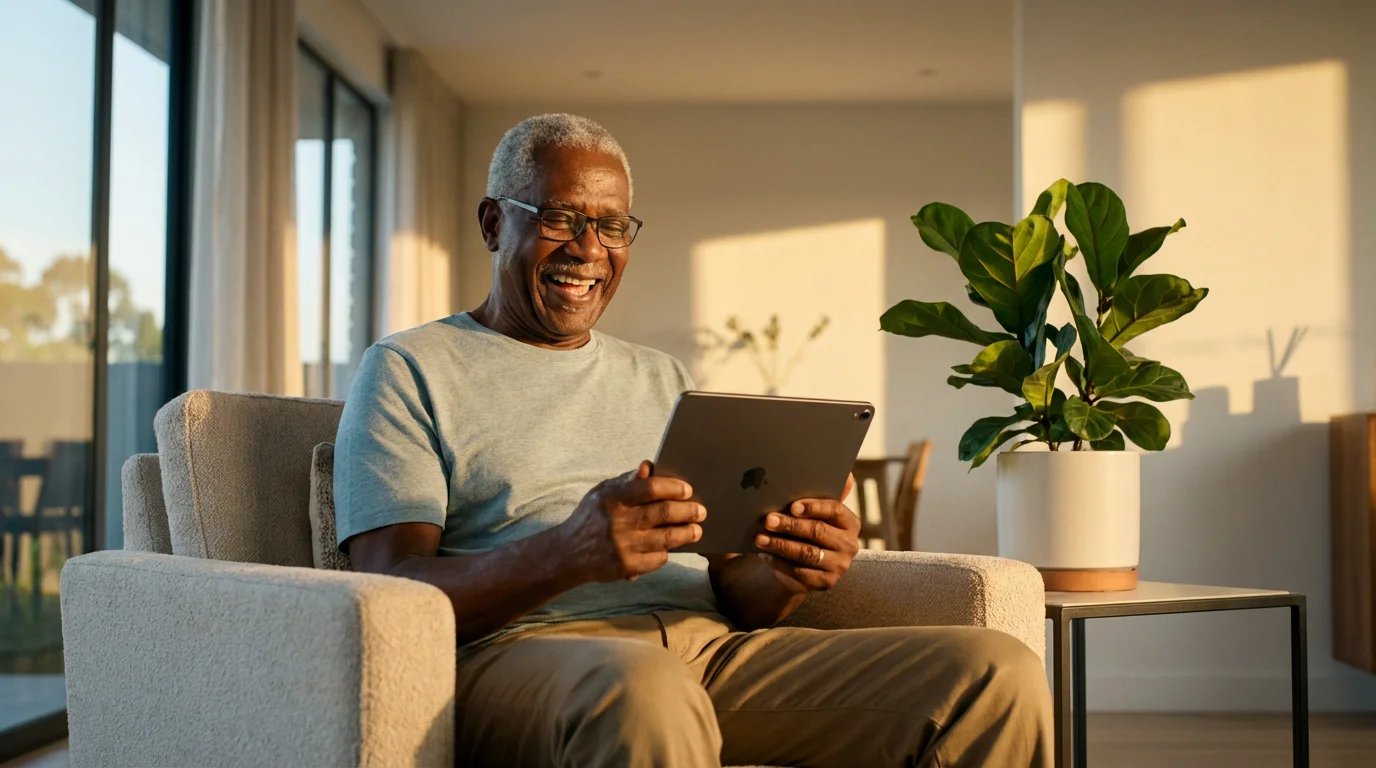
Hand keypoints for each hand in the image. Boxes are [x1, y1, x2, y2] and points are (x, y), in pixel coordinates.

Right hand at [559, 460, 704, 582]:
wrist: (568, 553)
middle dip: (689, 511)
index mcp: (613, 498)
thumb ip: (628, 481)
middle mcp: (618, 522)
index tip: (687, 490)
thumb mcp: (603, 492)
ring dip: (687, 533)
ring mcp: (623, 547)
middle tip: (701, 511)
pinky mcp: (626, 567)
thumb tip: (649, 466)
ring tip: (696, 530)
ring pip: (667, 538)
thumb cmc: (592, 517)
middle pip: (664, 513)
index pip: (650, 488)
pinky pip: (658, 559)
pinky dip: (666, 552)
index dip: (673, 487)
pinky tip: (669, 546)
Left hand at [753, 473, 859, 592]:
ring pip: (806, 553)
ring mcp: (838, 566)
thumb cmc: (808, 528)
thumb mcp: (814, 513)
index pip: (835, 510)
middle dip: (790, 525)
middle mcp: (849, 545)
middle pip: (818, 532)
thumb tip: (844, 474)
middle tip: (768, 520)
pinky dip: (778, 563)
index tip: (793, 506)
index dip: (814, 507)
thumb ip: (821, 494)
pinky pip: (799, 572)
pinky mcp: (825, 583)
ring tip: (759, 537)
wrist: (805, 563)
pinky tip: (764, 554)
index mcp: (850, 522)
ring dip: (780, 544)